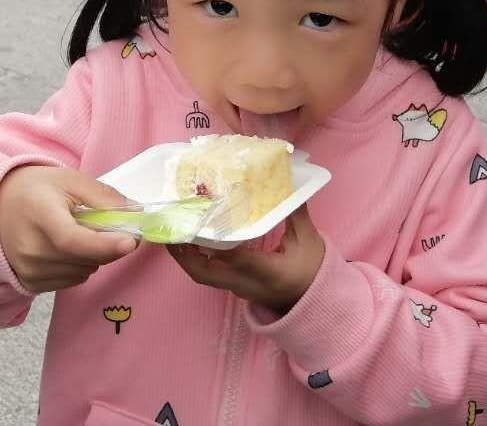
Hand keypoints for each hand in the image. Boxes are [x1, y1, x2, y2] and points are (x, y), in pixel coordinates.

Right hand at [0, 165, 137, 292]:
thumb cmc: (35, 189)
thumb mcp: (69, 179)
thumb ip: (102, 195)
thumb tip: (134, 213)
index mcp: (39, 215)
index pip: (72, 240)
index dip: (104, 244)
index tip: (131, 241)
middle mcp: (30, 248)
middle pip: (84, 259)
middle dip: (108, 245)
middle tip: (108, 225)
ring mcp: (29, 269)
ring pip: (84, 271)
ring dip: (94, 255)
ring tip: (78, 232)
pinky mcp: (31, 283)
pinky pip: (72, 280)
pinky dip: (80, 265)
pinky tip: (68, 247)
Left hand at [168, 204, 324, 312]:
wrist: (315, 304)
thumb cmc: (313, 272)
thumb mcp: (308, 240)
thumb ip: (295, 212)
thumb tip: (288, 183)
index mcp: (267, 272)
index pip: (237, 257)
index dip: (216, 242)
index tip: (200, 222)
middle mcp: (246, 283)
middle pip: (205, 273)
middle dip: (184, 254)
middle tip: (171, 229)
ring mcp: (239, 288)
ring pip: (204, 276)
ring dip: (186, 256)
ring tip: (174, 231)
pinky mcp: (236, 287)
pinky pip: (211, 274)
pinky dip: (198, 259)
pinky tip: (193, 240)